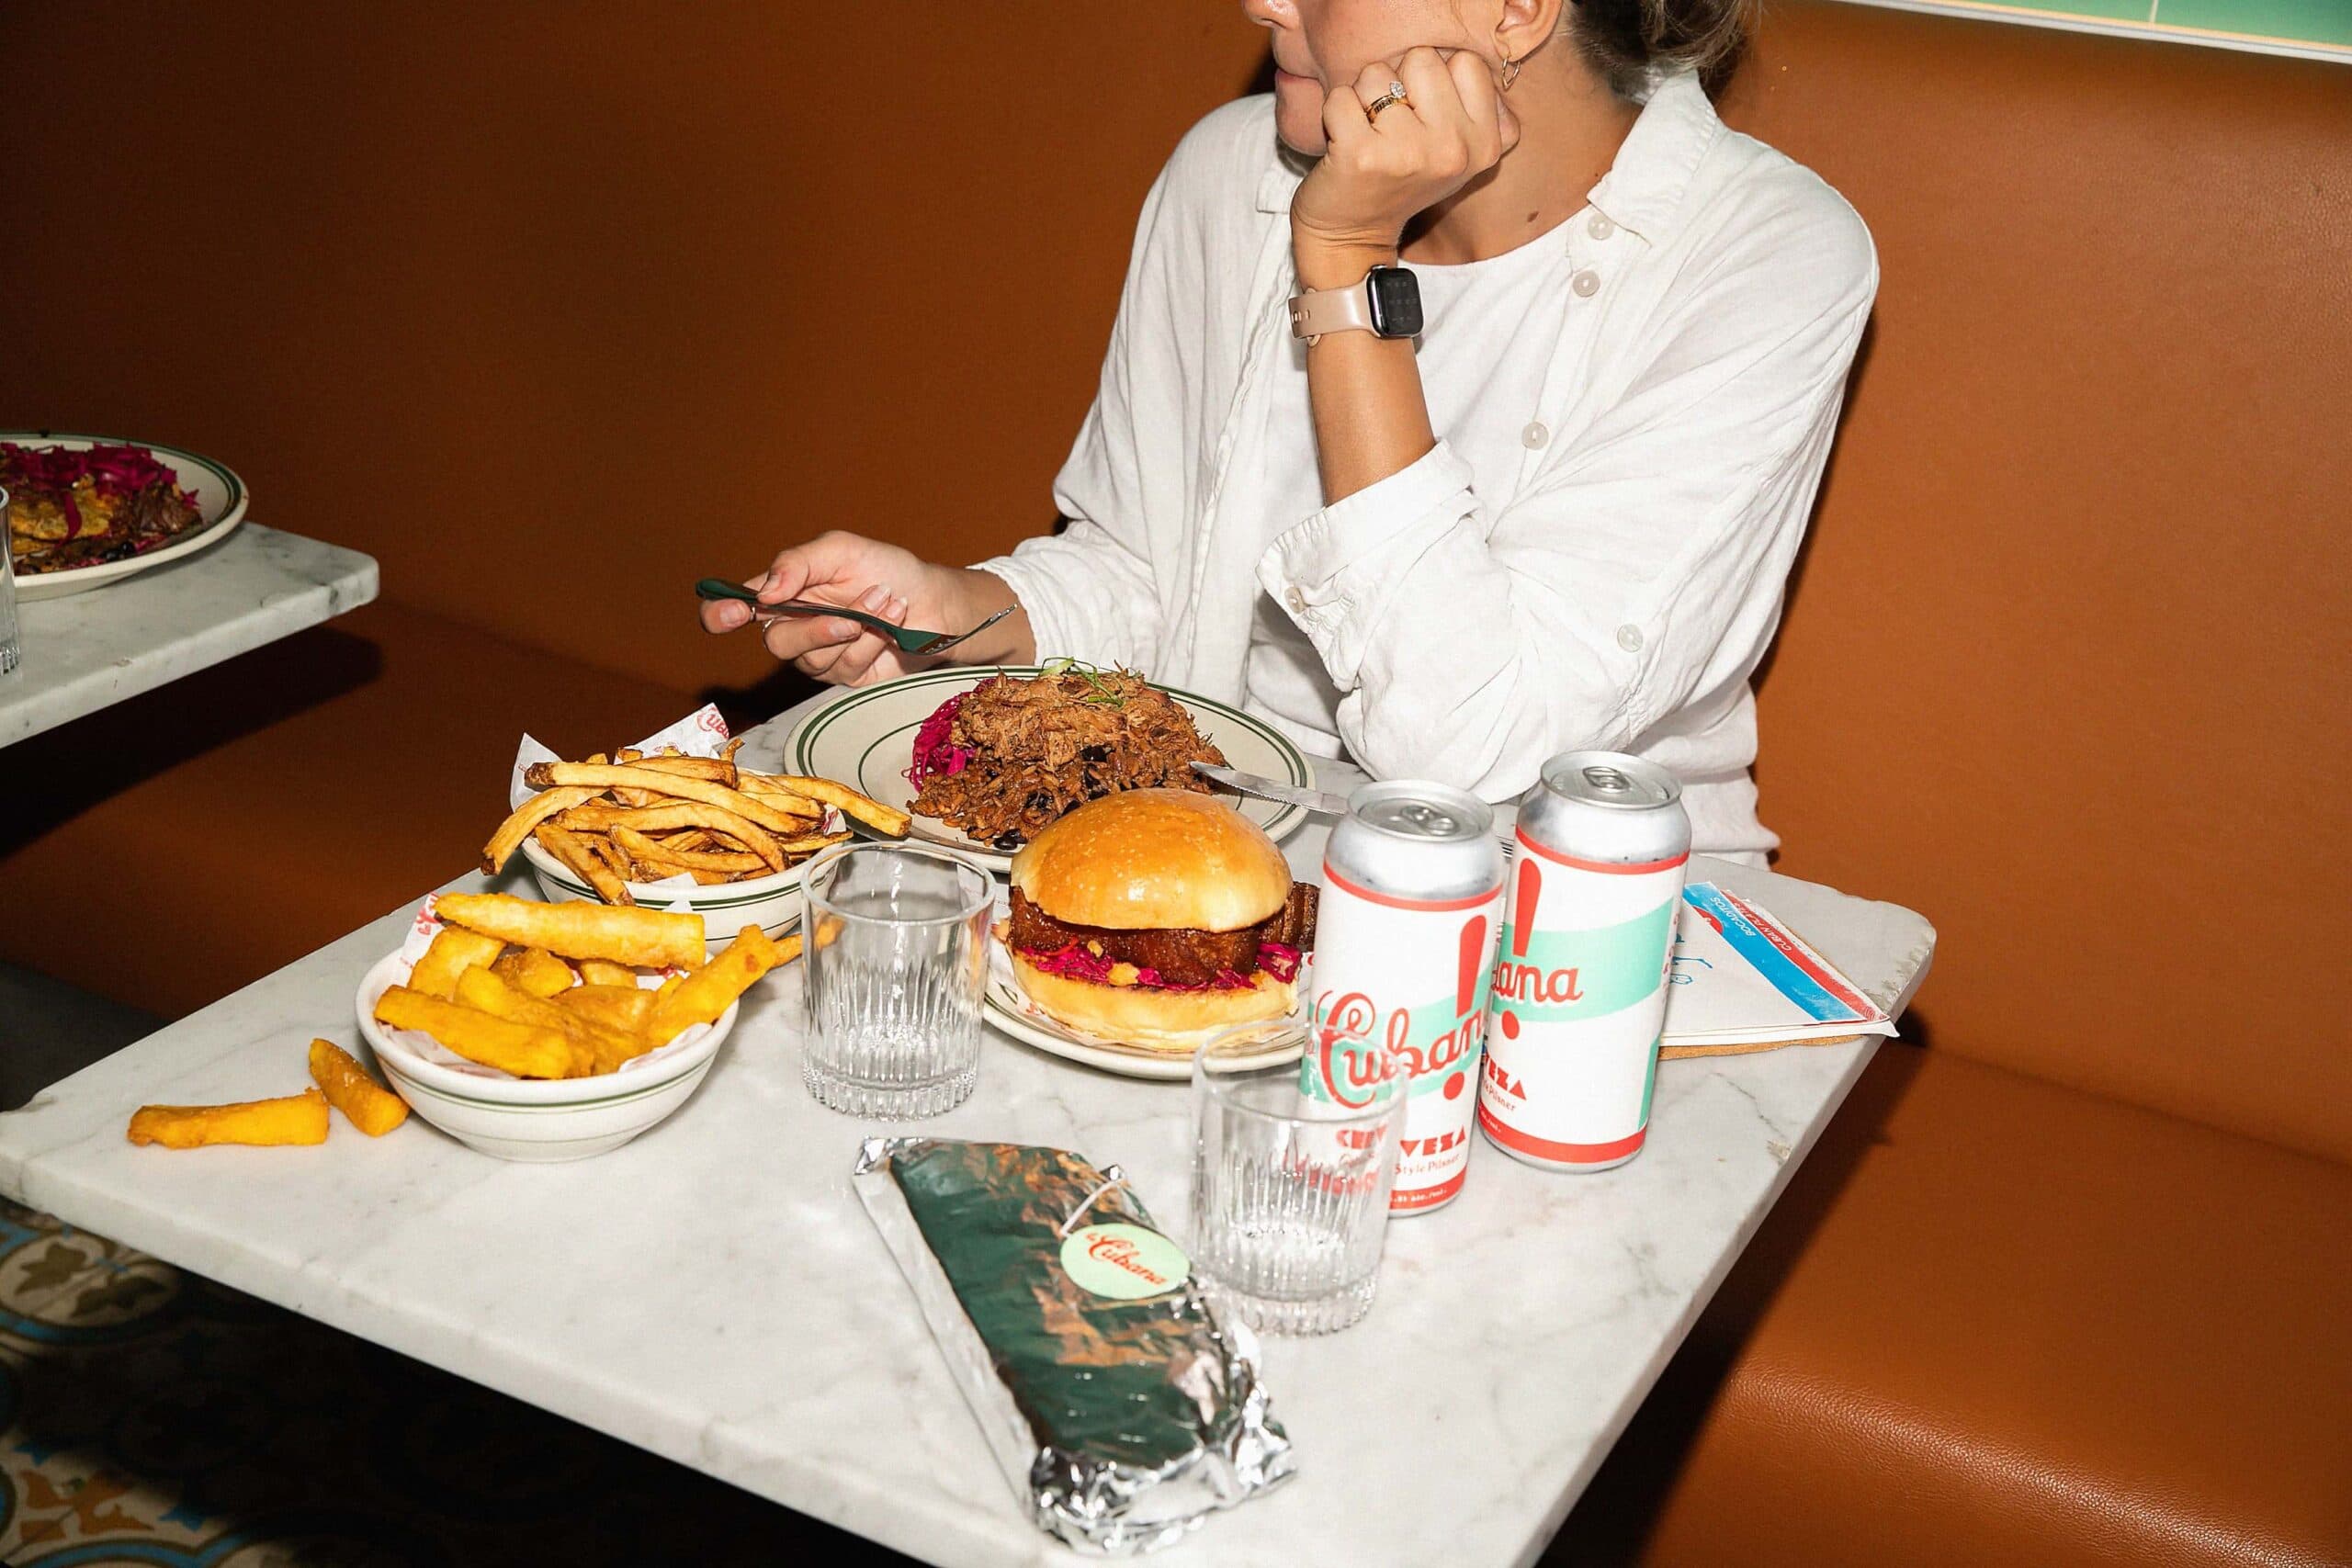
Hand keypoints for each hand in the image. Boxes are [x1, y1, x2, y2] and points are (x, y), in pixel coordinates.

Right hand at [699, 531, 978, 686]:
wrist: (933, 599)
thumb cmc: (887, 569)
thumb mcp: (842, 549)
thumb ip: (798, 562)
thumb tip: (765, 591)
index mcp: (781, 593)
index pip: (732, 608)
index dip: (721, 615)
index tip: (732, 616)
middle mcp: (794, 627)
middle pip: (775, 643)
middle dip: (816, 629)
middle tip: (853, 613)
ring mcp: (819, 655)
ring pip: (814, 659)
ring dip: (856, 629)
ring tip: (887, 603)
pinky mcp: (846, 675)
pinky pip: (845, 667)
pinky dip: (871, 643)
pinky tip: (891, 625)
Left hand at [1290, 47, 1519, 286]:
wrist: (1353, 237)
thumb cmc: (1401, 181)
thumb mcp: (1457, 152)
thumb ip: (1473, 104)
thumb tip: (1470, 62)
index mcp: (1485, 145)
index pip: (1466, 63)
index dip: (1436, 79)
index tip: (1423, 114)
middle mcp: (1454, 150)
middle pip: (1422, 58)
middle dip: (1398, 81)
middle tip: (1391, 124)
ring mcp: (1408, 153)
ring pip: (1377, 74)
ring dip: (1363, 97)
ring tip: (1368, 134)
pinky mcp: (1361, 156)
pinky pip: (1340, 97)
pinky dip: (1334, 114)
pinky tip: (1343, 143)